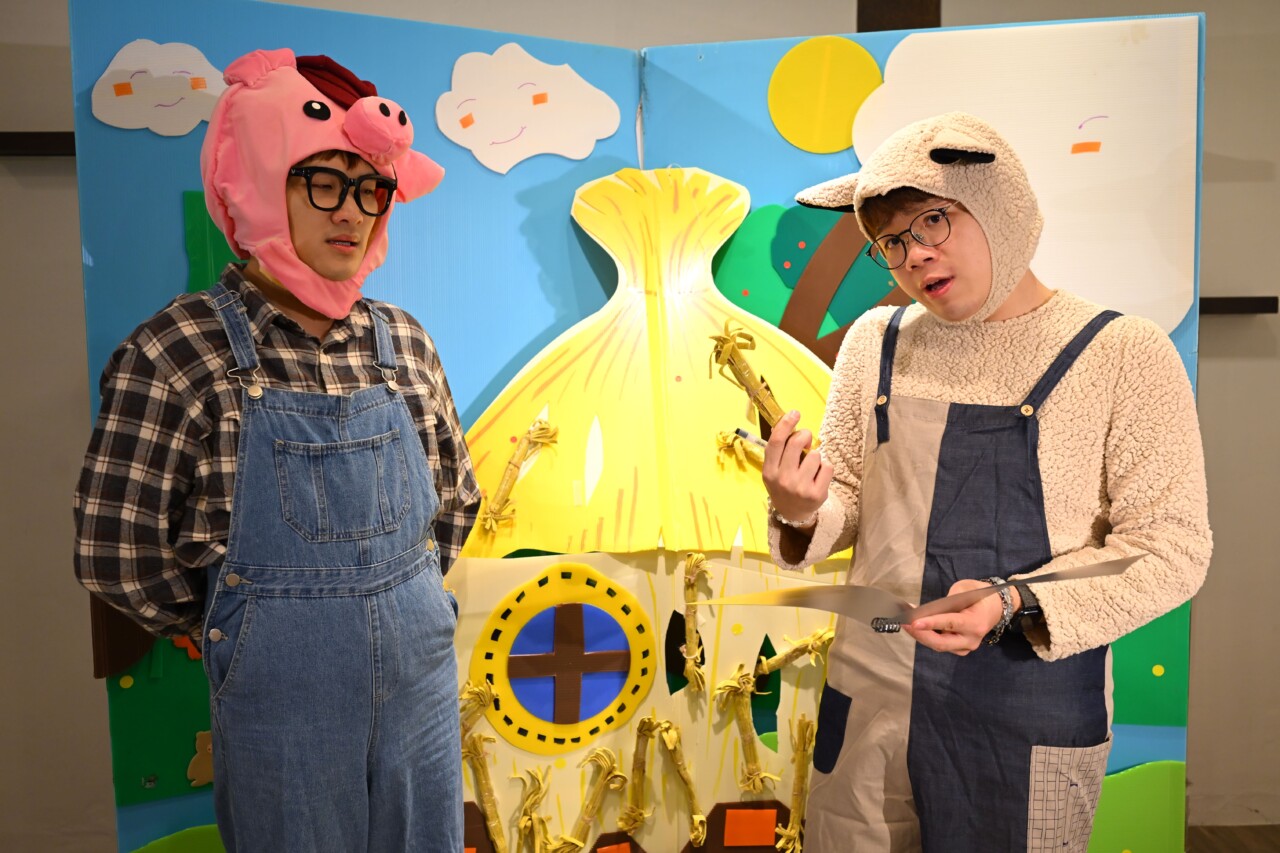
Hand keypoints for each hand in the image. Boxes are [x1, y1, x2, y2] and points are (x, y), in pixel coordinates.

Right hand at [762, 411, 832, 526]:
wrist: (793, 513)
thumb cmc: (783, 485)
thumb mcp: (773, 470)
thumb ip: (778, 450)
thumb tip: (787, 422)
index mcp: (769, 471)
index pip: (776, 442)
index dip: (785, 424)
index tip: (795, 413)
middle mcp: (783, 480)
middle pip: (796, 443)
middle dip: (804, 435)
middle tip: (806, 438)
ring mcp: (800, 488)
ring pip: (815, 454)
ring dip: (815, 455)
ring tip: (810, 466)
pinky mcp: (817, 494)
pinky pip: (827, 466)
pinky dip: (825, 466)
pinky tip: (818, 475)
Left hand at [903, 579, 1019, 655]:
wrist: (996, 608)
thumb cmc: (980, 595)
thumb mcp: (965, 589)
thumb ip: (948, 600)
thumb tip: (926, 611)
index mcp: (975, 623)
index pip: (950, 624)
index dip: (931, 623)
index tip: (914, 621)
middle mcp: (971, 639)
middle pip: (941, 642)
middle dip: (920, 634)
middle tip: (903, 623)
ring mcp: (965, 647)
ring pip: (938, 645)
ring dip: (920, 635)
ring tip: (904, 623)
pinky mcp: (959, 648)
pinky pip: (940, 644)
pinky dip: (926, 636)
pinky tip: (914, 627)